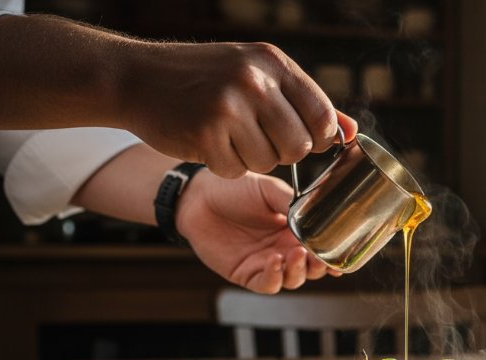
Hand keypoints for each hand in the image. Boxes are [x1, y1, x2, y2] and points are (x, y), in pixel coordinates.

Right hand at [120, 42, 357, 178]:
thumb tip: (350, 131)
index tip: (301, 139)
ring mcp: (228, 106)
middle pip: (299, 147)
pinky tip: (208, 142)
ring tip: (229, 136)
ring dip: (251, 159)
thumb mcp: (257, 73)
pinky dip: (224, 166)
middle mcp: (254, 81)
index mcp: (272, 63)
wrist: (135, 77)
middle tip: (257, 138)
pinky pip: (235, 170)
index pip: (322, 116)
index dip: (318, 138)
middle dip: (282, 153)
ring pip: (268, 162)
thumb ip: (305, 101)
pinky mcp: (204, 133)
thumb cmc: (205, 78)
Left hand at [176, 170, 336, 293]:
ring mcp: (267, 263)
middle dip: (320, 266)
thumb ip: (292, 204)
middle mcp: (285, 249)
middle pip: (313, 269)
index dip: (333, 254)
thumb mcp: (269, 190)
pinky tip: (274, 261)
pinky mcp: (247, 274)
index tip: (341, 253)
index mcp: (296, 229)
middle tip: (318, 255)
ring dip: (299, 271)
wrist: (198, 198)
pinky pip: (268, 284)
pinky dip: (276, 277)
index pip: (321, 248)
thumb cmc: (233, 189)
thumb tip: (316, 212)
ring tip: (296, 254)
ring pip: (294, 279)